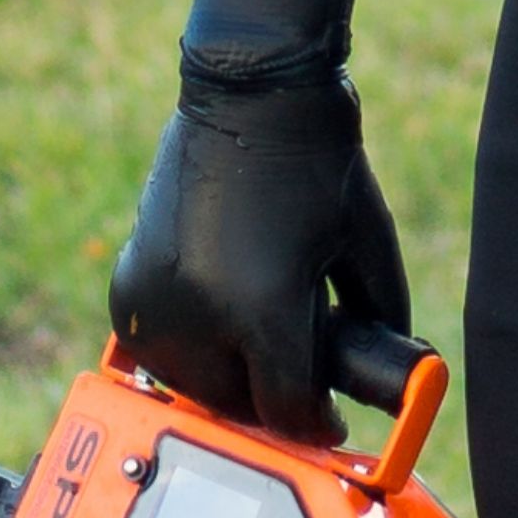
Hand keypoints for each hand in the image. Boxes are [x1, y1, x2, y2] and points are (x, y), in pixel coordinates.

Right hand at [108, 61, 409, 442]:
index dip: (317, 425)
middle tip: (299, 388)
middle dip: (272, 405)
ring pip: (191, 384)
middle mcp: (199, 314)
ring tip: (261, 356)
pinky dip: (189, 350)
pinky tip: (221, 329)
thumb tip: (387, 373)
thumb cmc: (317, 160)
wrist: (251, 92)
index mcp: (263, 309)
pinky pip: (157, 348)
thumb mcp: (369, 244)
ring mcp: (155, 299)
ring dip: (227, 382)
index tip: (330, 424)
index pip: (288, 410)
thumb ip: (382, 317)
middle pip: (237, 406)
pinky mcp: (129, 281)